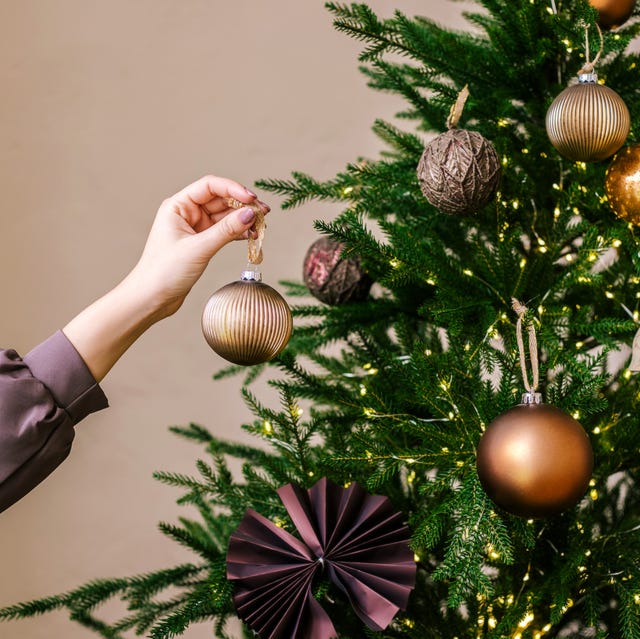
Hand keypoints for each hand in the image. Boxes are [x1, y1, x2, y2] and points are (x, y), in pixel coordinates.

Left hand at [128, 175, 269, 318]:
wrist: (151, 298)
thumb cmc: (164, 271)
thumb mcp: (198, 249)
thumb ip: (226, 230)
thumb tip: (250, 214)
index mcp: (178, 206)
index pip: (209, 187)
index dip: (233, 189)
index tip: (252, 199)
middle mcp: (186, 213)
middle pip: (220, 200)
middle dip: (243, 205)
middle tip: (264, 213)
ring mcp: (194, 228)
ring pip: (225, 217)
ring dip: (243, 220)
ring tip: (261, 226)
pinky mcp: (201, 243)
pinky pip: (224, 232)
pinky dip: (238, 233)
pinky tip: (251, 237)